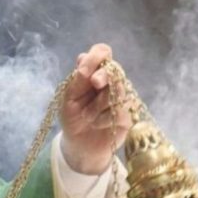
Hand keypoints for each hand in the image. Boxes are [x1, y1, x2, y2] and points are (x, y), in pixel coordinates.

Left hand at [59, 43, 132, 174]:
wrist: (78, 145)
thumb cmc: (73, 118)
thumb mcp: (68, 98)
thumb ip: (77, 79)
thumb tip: (82, 56)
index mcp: (94, 72)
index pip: (102, 52)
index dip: (97, 56)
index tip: (85, 70)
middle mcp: (111, 82)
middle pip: (115, 69)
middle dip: (103, 75)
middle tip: (94, 82)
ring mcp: (122, 98)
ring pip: (118, 90)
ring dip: (98, 104)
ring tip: (87, 116)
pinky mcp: (128, 115)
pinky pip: (120, 111)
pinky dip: (103, 118)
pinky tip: (96, 124)